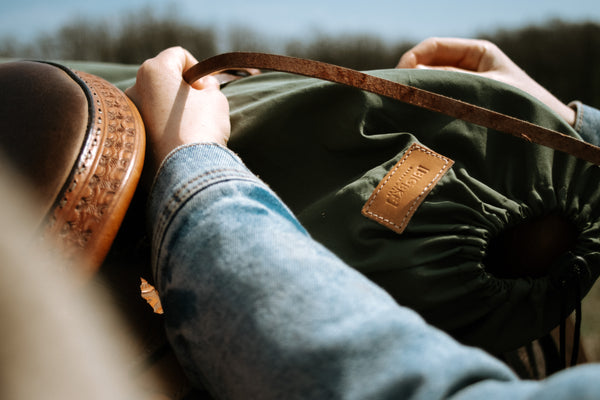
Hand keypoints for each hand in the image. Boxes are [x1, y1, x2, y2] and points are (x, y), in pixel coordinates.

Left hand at [126, 47, 230, 173]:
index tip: (207, 90)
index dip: (198, 69)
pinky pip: (148, 126)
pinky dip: (161, 129)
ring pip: (152, 104)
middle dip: (181, 90)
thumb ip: (208, 86)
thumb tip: (201, 87)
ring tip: (188, 129)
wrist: (187, 171)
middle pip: (161, 79)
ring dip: (169, 110)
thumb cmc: (202, 128)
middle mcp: (133, 88)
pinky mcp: (128, 139)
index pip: (178, 55)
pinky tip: (177, 144)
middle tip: (200, 107)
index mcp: (154, 70)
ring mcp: (127, 115)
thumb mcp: (216, 99)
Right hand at [397, 37, 574, 125]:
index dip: (410, 60)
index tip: (397, 80)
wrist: (549, 137)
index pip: (433, 47)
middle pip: (427, 66)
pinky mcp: (461, 109)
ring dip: (416, 97)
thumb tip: (412, 77)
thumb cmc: (525, 108)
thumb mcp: (486, 90)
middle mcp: (467, 68)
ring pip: (429, 87)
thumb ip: (449, 81)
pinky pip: (437, 104)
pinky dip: (425, 110)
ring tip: (403, 111)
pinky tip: (416, 121)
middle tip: (394, 98)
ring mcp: (463, 89)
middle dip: (409, 80)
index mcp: (477, 53)